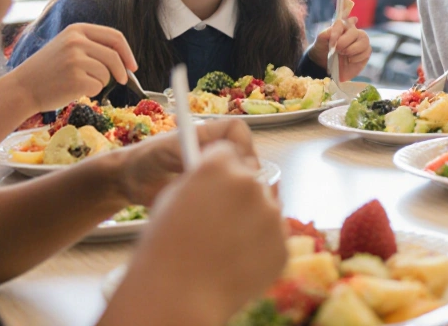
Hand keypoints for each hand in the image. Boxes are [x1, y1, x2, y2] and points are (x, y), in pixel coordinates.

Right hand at [6, 23, 135, 112]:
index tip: (132, 65)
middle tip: (122, 81)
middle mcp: (76, 41)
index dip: (127, 52)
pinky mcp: (75, 79)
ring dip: (100, 82)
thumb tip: (123, 58)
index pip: (114, 36)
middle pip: (114, 56)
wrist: (22, 88)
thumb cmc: (47, 70)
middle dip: (122, 71)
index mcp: (76, 30)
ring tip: (79, 83)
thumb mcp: (66, 46)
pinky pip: (98, 87)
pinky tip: (73, 90)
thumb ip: (90, 46)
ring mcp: (76, 60)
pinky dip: (91, 92)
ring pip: (107, 73)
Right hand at [106, 142, 285, 324]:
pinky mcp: (283, 244)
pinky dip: (258, 246)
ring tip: (224, 245)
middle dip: (237, 194)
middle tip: (217, 220)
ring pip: (265, 208)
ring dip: (250, 220)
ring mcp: (271, 214)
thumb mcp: (172, 195)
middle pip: (250, 179)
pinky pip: (272, 238)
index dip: (218, 168)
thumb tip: (217, 179)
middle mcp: (250, 183)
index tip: (212, 184)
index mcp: (219, 165)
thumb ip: (200, 179)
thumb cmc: (165, 246)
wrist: (179, 295)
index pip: (227, 151)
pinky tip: (234, 261)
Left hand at [112, 119, 258, 205]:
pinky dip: (230, 202)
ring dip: (237, 190)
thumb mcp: (164, 150)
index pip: (237, 131)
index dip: (242, 145)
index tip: (234, 164)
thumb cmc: (143, 159)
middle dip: (243, 172)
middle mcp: (215, 151)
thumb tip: (213, 161)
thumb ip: (188, 150)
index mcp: (206, 134)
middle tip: (227, 189)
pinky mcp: (212, 192)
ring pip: (244, 177)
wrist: (128, 183)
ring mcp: (215, 171)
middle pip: (247, 155)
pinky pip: (232, 195)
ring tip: (220, 202)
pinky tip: (216, 212)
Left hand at [310, 17, 371, 81]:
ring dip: (352, 49)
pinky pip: (366, 51)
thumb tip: (334, 29)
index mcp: (342, 26)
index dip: (338, 31)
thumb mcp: (320, 41)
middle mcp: (353, 31)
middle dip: (344, 42)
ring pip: (364, 40)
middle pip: (354, 31)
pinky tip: (349, 60)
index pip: (343, 22)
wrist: (326, 67)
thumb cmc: (323, 50)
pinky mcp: (366, 52)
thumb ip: (326, 33)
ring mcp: (361, 41)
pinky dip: (357, 57)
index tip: (332, 41)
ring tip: (344, 54)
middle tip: (337, 49)